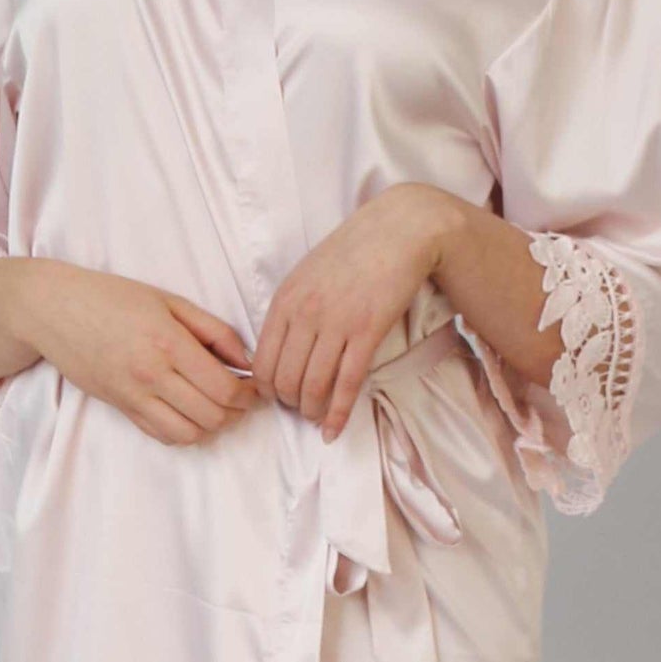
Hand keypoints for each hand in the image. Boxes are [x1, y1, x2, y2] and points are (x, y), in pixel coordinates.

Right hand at [19, 262, 263, 446]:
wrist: (55, 310)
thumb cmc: (114, 297)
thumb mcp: (170, 301)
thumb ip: (213, 330)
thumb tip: (246, 360)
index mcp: (169, 343)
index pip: (224, 388)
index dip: (249, 395)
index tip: (255, 386)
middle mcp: (152, 375)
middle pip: (212, 416)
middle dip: (237, 412)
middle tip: (244, 398)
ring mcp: (133, 396)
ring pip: (188, 433)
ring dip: (212, 425)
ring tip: (219, 406)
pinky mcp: (120, 407)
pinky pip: (161, 435)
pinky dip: (184, 431)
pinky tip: (191, 412)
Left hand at [251, 185, 460, 441]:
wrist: (399, 231)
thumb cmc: (354, 251)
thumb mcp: (307, 274)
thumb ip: (290, 309)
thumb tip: (280, 348)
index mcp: (285, 300)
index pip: (261, 361)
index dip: (265, 389)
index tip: (275, 398)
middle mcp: (305, 314)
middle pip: (284, 379)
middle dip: (288, 404)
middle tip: (298, 410)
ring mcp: (336, 324)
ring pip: (313, 386)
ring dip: (312, 411)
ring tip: (316, 420)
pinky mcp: (367, 332)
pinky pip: (346, 384)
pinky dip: (338, 414)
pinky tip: (333, 430)